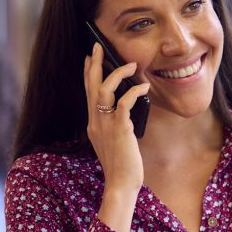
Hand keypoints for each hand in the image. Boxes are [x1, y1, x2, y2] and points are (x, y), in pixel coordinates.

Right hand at [85, 43, 147, 193]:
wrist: (120, 184)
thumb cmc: (121, 165)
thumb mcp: (113, 141)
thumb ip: (114, 124)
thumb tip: (124, 108)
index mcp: (93, 123)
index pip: (88, 92)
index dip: (88, 73)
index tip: (89, 58)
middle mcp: (95, 121)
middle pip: (91, 86)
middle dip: (95, 64)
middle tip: (98, 46)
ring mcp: (105, 125)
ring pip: (104, 90)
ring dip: (116, 74)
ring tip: (130, 64)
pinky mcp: (119, 129)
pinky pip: (124, 103)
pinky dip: (134, 92)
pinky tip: (143, 87)